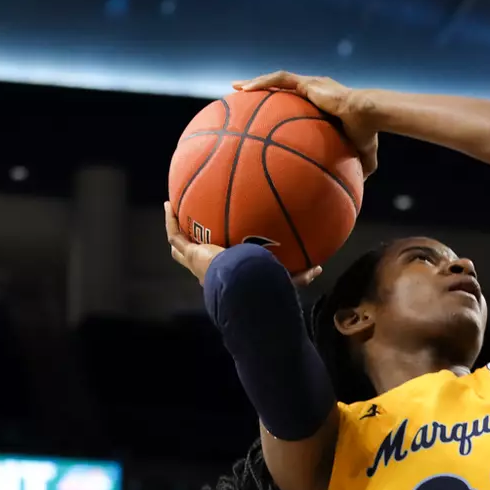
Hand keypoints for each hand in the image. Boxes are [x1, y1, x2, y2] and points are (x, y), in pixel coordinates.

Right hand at [165, 202, 321, 286]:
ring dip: (176, 231)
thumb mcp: (282, 277)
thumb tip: (319, 268)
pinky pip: (174, 234)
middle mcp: (208, 272)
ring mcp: (196, 262)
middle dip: (192, 249)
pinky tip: (170, 204)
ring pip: (180, 247)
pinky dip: (170, 219)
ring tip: (174, 214)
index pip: (221, 270)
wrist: (242, 285)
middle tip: (194, 236)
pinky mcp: (190, 254)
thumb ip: (300, 274)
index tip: (228, 249)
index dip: (220, 262)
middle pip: (195, 261)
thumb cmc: (262, 285)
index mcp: (227, 277)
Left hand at [234, 71, 378, 176]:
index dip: (282, 106)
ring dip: (256, 83)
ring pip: (276, 79)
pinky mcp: (307, 82)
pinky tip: (244, 89)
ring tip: (235, 87)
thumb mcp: (363, 154)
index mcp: (324, 103)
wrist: (369, 115)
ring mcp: (310, 84)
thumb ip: (358, 167)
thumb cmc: (367, 134)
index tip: (267, 116)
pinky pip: (279, 79)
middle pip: (282, 87)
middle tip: (243, 98)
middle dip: (262, 90)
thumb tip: (359, 186)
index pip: (298, 102)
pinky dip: (261, 83)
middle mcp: (315, 90)